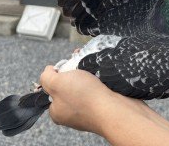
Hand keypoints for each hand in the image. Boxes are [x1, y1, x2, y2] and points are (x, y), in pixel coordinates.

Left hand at [40, 66, 168, 144]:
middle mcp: (75, 112)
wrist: (120, 111)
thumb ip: (48, 76)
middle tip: (80, 57)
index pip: (51, 87)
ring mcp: (94, 108)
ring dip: (90, 69)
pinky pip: (103, 84)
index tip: (65, 61)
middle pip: (71, 84)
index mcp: (59, 110)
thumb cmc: (89, 100)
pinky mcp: (111, 103)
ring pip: (88, 82)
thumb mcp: (59, 83)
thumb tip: (48, 71)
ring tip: (94, 58)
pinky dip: (103, 75)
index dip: (58, 71)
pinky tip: (106, 68)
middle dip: (75, 68)